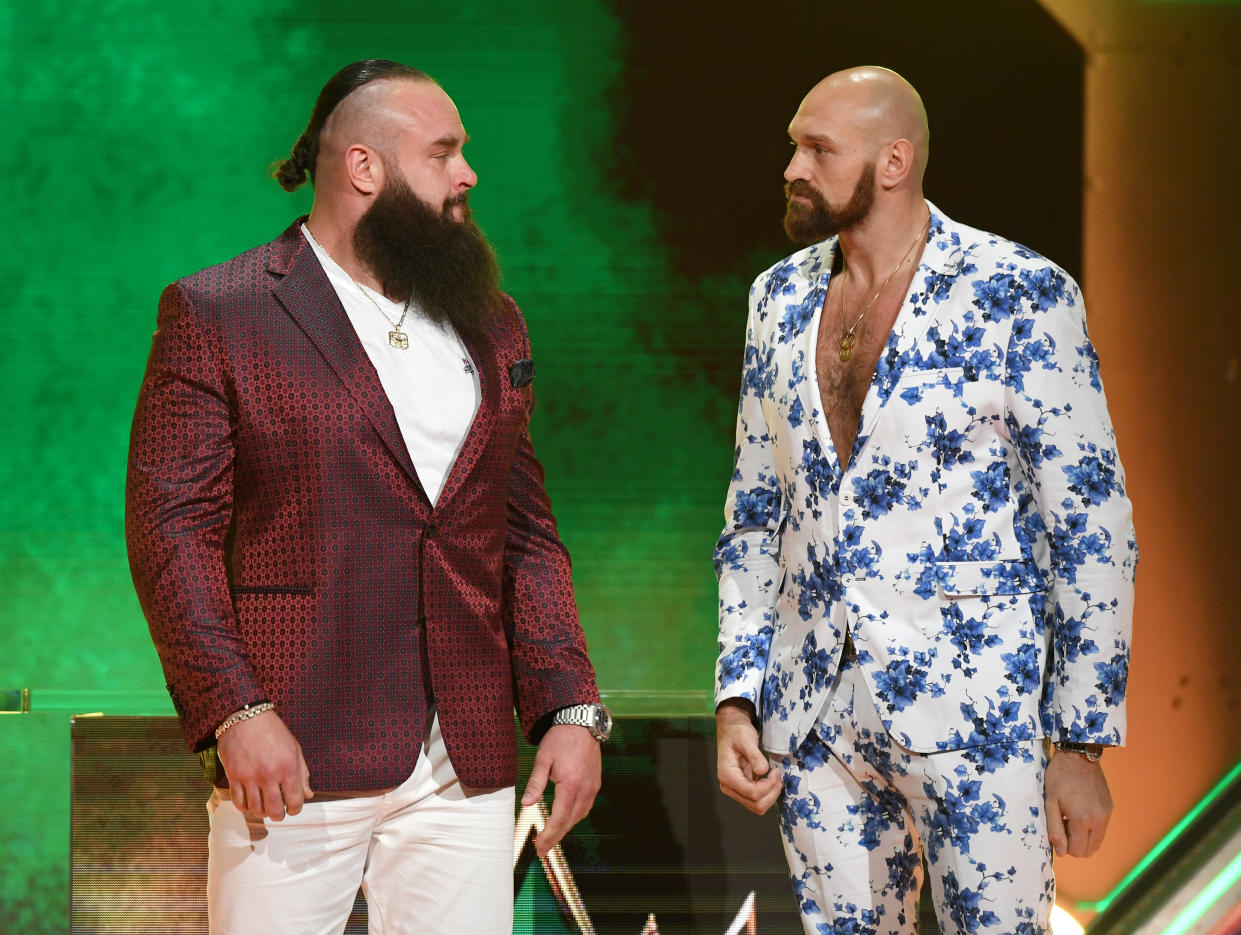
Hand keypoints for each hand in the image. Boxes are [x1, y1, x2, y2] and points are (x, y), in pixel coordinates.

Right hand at [216, 710, 313, 820]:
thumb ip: (302, 773)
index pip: (295, 800)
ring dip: (261, 812)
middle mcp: (269, 775)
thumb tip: (308, 795)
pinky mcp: (234, 776)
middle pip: (274, 810)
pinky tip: (250, 804)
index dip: (296, 809)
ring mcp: (250, 777)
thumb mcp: (294, 748)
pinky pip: (239, 802)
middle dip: (279, 815)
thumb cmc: (273, 731)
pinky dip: (245, 808)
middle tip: (278, 812)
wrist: (245, 717)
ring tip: (264, 808)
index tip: (293, 809)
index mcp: (288, 767)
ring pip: (256, 809)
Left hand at [521, 724, 601, 856]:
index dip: (549, 835)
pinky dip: (574, 817)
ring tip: (550, 837)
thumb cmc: (560, 739)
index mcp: (571, 784)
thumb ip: (536, 783)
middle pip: (570, 821)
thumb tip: (527, 805)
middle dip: (555, 837)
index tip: (539, 846)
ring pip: (579, 816)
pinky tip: (565, 819)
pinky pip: (585, 807)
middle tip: (541, 849)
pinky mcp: (595, 783)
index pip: (560, 818)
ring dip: (565, 828)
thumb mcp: (543, 758)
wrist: (582, 723)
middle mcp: (585, 789)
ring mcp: (593, 787)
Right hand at [717, 699, 781, 814]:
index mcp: (727, 775)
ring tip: (776, 779)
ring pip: (757, 806)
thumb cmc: (736, 732)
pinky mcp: (741, 789)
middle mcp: (729, 786)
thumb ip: (754, 756)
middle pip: (755, 804)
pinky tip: (771, 780)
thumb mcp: (746, 739)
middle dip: (771, 793)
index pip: (752, 792)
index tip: (776, 771)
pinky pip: (757, 800)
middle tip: (778, 777)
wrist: (731, 730)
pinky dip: (767, 794)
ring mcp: (734, 789)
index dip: (768, 786)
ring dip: (771, 796)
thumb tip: (763, 771)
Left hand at [1045, 748, 1112, 857]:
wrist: (1078, 756)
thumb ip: (1055, 829)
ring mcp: (1107, 814)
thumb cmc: (1059, 778)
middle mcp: (1099, 820)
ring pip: (1097, 841)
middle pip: (1089, 850)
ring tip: (1072, 817)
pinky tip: (1081, 810)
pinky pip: (1102, 828)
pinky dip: (1091, 827)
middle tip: (1065, 823)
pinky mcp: (1110, 808)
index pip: (1077, 851)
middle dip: (1075, 843)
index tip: (1058, 828)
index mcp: (1082, 820)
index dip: (1065, 845)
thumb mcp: (1050, 802)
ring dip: (1084, 836)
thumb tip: (1061, 853)